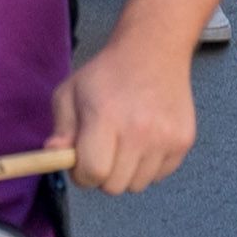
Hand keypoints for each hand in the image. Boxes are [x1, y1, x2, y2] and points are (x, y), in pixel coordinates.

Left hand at [55, 29, 199, 194]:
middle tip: (103, 149)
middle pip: (114, 187)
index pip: (92, 174)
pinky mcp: (183, 142)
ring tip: (125, 142)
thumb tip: (53, 155)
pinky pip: (159, 176)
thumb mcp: (70, 91)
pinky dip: (148, 166)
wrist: (153, 50)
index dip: (82, 174)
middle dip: (103, 174)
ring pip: (137, 185)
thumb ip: (60, 128)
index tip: (82, 161)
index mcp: (105, 117)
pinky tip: (146, 140)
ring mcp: (165, 138)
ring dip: (127, 171)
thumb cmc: (106, 73)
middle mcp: (139, 131)